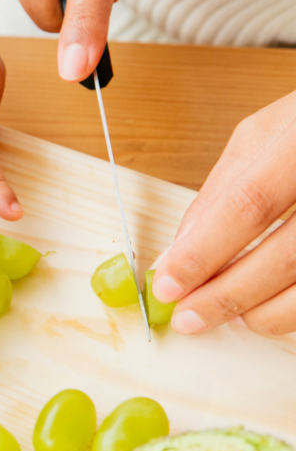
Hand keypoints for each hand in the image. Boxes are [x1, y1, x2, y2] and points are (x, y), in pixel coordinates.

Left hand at [152, 92, 295, 335]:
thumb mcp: (265, 135)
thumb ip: (222, 188)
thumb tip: (180, 247)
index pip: (248, 204)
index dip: (204, 251)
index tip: (167, 283)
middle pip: (286, 256)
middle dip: (228, 294)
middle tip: (187, 315)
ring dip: (265, 311)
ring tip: (229, 315)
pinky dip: (295, 310)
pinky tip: (270, 309)